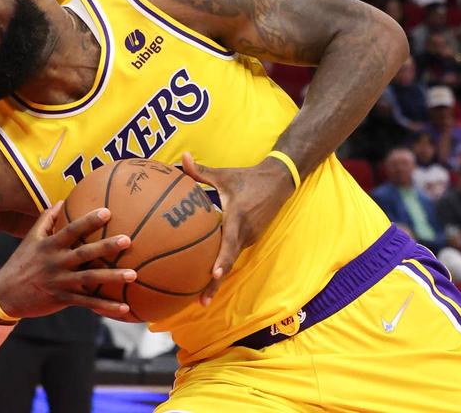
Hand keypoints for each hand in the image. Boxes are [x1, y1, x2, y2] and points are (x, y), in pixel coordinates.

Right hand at [0, 201, 135, 320]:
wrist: (5, 294)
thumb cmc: (21, 263)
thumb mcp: (30, 239)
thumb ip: (46, 220)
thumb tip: (61, 201)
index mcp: (49, 246)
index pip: (71, 230)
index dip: (89, 221)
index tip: (107, 212)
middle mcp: (56, 263)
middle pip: (84, 253)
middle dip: (106, 247)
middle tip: (127, 240)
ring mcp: (60, 282)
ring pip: (90, 279)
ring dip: (112, 277)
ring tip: (133, 275)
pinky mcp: (63, 299)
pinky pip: (87, 303)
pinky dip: (106, 307)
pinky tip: (125, 308)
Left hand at [181, 151, 295, 305]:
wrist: (279, 182)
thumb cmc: (247, 178)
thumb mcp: (224, 175)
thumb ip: (200, 171)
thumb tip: (181, 157)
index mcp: (237, 218)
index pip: (229, 243)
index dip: (222, 260)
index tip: (214, 275)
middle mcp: (245, 233)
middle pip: (228, 261)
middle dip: (215, 284)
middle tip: (200, 302)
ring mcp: (249, 238)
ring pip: (231, 260)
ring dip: (218, 279)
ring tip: (200, 298)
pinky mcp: (249, 239)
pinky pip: (233, 253)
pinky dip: (222, 266)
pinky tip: (207, 277)